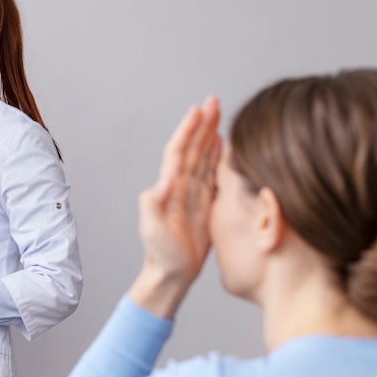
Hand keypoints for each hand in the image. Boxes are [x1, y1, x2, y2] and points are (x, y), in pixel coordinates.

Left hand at [129, 96, 220, 318]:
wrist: (171, 274)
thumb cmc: (162, 255)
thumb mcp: (153, 229)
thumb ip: (154, 204)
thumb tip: (165, 180)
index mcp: (169, 188)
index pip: (179, 152)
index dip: (188, 130)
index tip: (198, 110)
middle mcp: (179, 187)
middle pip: (193, 148)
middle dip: (202, 124)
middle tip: (214, 101)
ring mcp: (191, 195)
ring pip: (203, 158)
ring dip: (210, 136)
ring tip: (219, 116)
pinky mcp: (203, 205)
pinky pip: (211, 175)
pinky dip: (217, 158)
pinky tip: (223, 147)